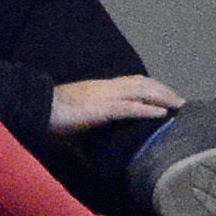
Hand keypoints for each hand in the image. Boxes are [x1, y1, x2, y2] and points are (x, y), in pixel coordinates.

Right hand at [47, 76, 182, 137]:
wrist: (36, 107)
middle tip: (179, 100)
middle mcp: (106, 87)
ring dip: (162, 97)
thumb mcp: (78, 114)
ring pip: (140, 92)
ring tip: (177, 104)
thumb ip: (92, 119)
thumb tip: (100, 133)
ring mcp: (104, 96)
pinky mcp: (100, 109)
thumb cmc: (52, 114)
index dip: (151, 86)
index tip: (165, 94)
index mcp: (100, 87)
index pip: (132, 82)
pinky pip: (129, 108)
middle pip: (142, 83)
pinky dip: (147, 110)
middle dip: (163, 90)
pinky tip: (161, 114)